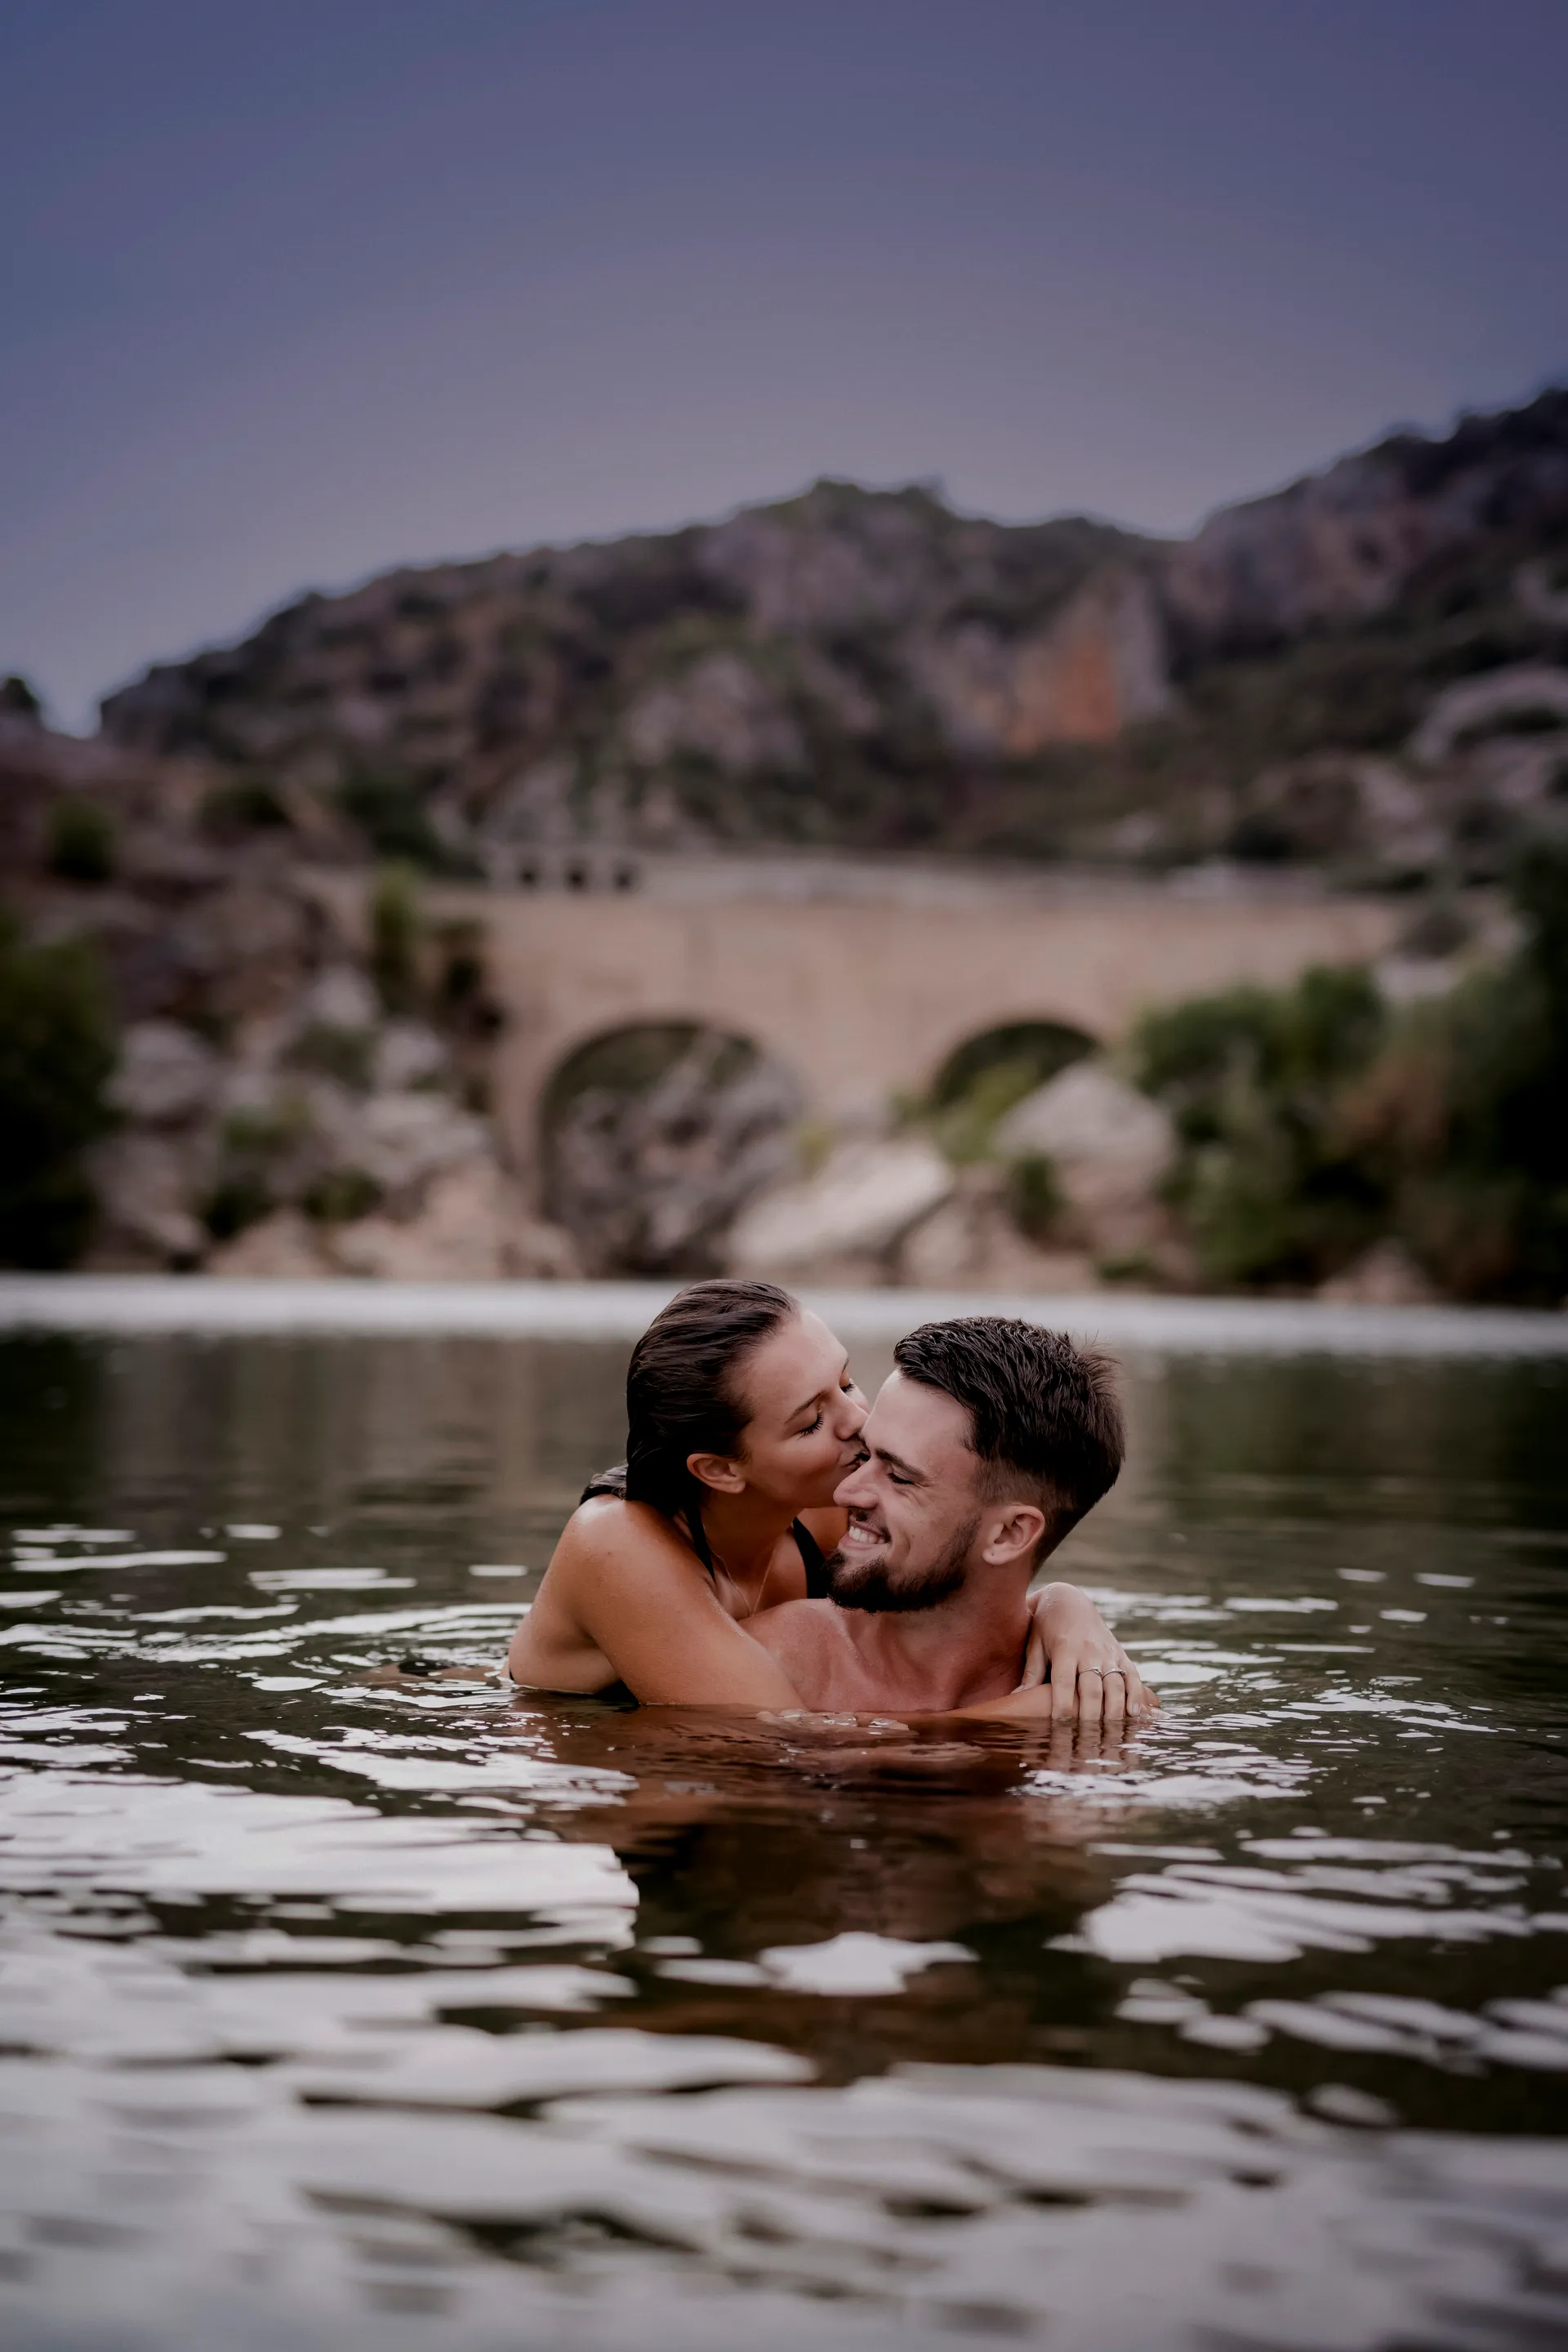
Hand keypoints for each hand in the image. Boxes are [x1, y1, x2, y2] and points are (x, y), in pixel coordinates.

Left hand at [1017, 1582, 1155, 1723]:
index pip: (1064, 1682)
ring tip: (1110, 1735)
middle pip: (1092, 1688)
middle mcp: (1089, 1651)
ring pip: (1115, 1685)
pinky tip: (1134, 1714)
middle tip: (1086, 1741)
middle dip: (1089, 1716)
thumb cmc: (1045, 1627)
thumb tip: (1015, 1700)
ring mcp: (1108, 1653)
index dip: (1062, 1705)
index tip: (1059, 1727)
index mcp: (1064, 1648)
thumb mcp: (1034, 1645)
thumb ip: (1031, 1673)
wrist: (1069, 1600)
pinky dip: (1135, 1695)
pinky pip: (1132, 1676)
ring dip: (1114, 1712)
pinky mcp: (1120, 1654)